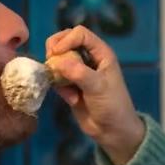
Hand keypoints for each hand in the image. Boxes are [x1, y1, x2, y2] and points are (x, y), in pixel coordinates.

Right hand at [45, 26, 145, 164]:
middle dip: (55, 52)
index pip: (79, 33)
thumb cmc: (112, 106)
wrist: (112, 131)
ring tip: (67, 90)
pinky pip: (56, 78)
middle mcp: (89, 58)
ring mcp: (79, 72)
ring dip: (57, 73)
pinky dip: (60, 88)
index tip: (56, 54)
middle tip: (52, 64)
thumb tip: (57, 61)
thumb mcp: (98, 87)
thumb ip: (79, 73)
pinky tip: (72, 100)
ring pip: (57, 60)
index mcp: (101, 53)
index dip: (66, 40)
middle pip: (64, 41)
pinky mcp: (70, 85)